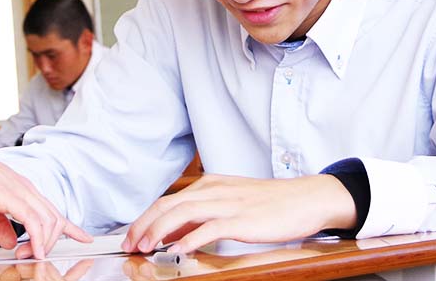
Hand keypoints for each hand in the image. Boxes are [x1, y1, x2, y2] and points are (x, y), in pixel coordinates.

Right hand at [0, 141, 90, 258]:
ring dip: (42, 244)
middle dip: (52, 243)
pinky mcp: (10, 195)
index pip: (52, 210)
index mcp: (21, 189)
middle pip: (55, 219)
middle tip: (36, 259)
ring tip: (31, 258)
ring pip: (48, 221)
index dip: (70, 226)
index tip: (84, 238)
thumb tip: (11, 242)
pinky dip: (37, 239)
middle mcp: (26, 189)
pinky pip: (33, 221)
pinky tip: (33, 251)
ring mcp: (20, 191)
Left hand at [120, 174, 354, 255]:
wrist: (305, 198)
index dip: (145, 218)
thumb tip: (175, 231)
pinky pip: (209, 228)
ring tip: (146, 247)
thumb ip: (202, 214)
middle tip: (130, 244)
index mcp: (208, 185)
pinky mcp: (242, 219)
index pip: (167, 200)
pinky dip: (189, 239)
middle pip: (167, 205)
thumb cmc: (270, 203)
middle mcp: (213, 190)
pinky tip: (177, 249)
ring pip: (182, 213)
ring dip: (158, 231)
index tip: (132, 235)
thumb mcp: (229, 202)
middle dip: (143, 225)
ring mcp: (227, 203)